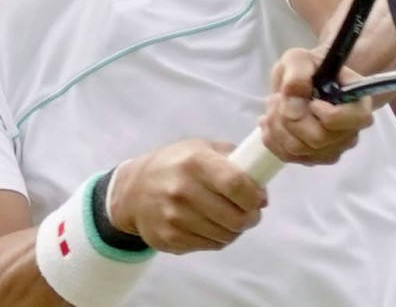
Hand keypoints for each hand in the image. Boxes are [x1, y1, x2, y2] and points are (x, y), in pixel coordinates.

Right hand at [108, 139, 266, 253]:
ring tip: (229, 217)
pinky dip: (218, 238)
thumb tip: (262, 193)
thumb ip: (235, 162)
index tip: (259, 197)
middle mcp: (183, 189)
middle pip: (235, 217)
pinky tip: (211, 225)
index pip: (236, 184)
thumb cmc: (176, 165)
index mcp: (195, 161)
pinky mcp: (170, 239)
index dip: (255, 195)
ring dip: (235, 229)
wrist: (133, 190)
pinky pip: (210, 246)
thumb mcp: (202, 149)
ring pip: (226, 235)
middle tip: (250, 212)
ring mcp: (174, 217)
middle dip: (251, 217)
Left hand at [259, 48, 373, 164]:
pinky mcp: (313, 158)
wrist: (303, 82)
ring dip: (278, 125)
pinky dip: (272, 137)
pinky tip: (272, 119)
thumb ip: (298, 74)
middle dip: (290, 117)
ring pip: (298, 149)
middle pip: (318, 139)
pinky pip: (287, 156)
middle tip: (281, 96)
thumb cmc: (308, 69)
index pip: (352, 121)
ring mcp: (332, 148)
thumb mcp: (299, 59)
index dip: (326, 113)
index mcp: (358, 103)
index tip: (311, 99)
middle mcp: (350, 131)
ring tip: (275, 104)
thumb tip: (293, 102)